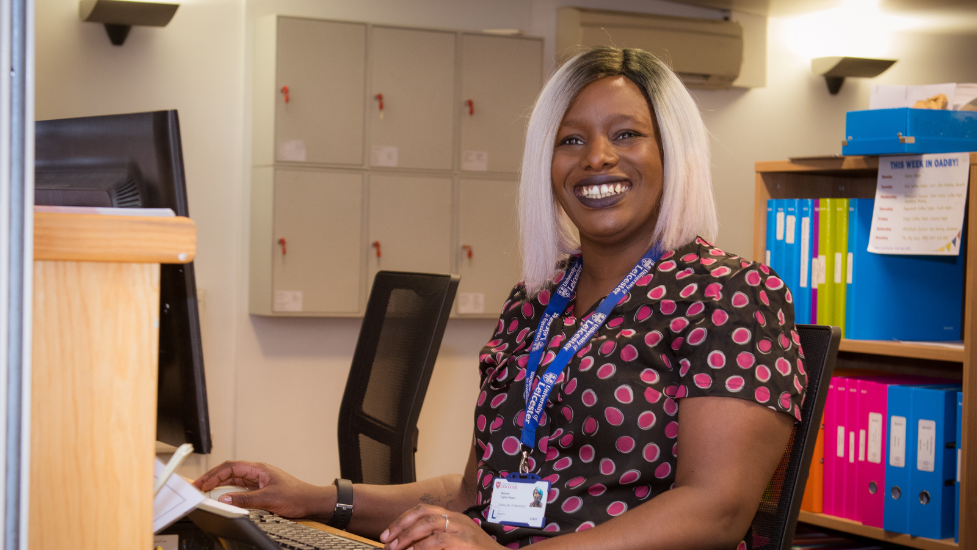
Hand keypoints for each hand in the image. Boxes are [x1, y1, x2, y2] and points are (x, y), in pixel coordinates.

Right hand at [193, 461, 329, 518]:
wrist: (311, 501)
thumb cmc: (297, 495)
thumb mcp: (269, 498)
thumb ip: (246, 499)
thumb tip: (225, 499)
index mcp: (258, 469)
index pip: (230, 467)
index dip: (214, 474)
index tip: (202, 483)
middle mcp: (256, 473)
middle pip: (229, 473)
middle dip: (212, 480)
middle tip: (198, 489)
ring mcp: (257, 482)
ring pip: (233, 482)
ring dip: (219, 487)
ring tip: (206, 494)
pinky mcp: (259, 491)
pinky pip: (240, 491)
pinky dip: (229, 495)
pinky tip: (223, 500)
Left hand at [380, 505, 500, 549]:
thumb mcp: (457, 542)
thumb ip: (437, 541)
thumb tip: (410, 546)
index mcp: (453, 517)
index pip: (422, 510)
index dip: (402, 520)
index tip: (388, 534)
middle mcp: (457, 519)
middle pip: (423, 514)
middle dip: (401, 527)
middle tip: (388, 543)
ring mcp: (462, 530)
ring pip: (429, 524)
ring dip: (409, 537)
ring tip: (398, 549)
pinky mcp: (466, 543)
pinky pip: (439, 541)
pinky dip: (423, 548)